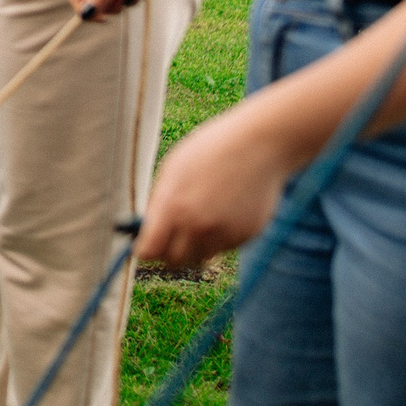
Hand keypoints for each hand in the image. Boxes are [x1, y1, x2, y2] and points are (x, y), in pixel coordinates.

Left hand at [135, 106, 292, 267]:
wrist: (259, 145)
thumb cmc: (211, 151)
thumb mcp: (174, 169)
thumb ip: (160, 202)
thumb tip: (148, 229)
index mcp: (172, 207)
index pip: (149, 251)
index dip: (146, 250)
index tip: (147, 245)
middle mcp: (197, 226)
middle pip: (174, 261)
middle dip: (169, 251)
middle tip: (172, 236)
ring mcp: (224, 233)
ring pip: (201, 256)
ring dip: (197, 245)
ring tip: (203, 216)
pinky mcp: (246, 236)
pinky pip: (225, 247)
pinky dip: (221, 237)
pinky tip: (228, 209)